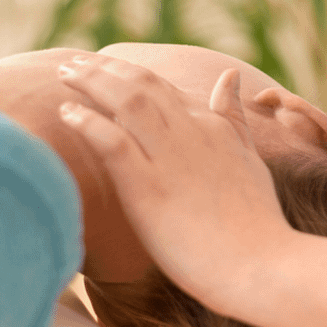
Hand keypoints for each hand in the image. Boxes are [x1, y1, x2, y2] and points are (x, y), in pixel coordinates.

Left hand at [56, 54, 291, 312]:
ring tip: (63, 73)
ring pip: (125, 101)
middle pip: (141, 84)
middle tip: (72, 62)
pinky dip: (87, 122)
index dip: (131, 74)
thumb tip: (230, 76)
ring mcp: (170, 158)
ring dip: (91, 81)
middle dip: (104, 68)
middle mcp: (192, 132)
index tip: (105, 68)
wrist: (262, 264)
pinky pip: (111, 141)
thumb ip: (234, 120)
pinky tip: (66, 113)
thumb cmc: (258, 224)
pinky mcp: (149, 187)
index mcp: (215, 127)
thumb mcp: (250, 160)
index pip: (165, 88)